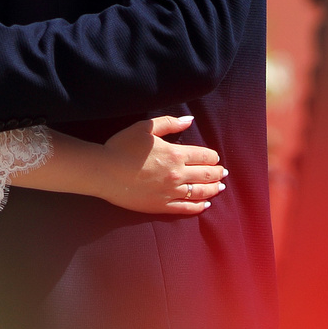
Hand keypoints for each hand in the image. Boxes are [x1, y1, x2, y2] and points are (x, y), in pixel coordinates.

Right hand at [100, 115, 224, 215]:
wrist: (104, 171)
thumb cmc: (123, 146)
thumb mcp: (146, 128)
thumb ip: (170, 123)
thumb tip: (190, 120)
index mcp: (176, 154)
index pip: (204, 156)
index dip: (213, 157)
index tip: (216, 158)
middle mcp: (177, 174)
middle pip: (206, 175)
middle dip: (217, 173)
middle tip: (223, 173)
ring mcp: (170, 192)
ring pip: (200, 192)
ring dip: (213, 189)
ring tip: (220, 188)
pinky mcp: (161, 206)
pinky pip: (186, 208)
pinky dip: (199, 207)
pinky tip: (205, 205)